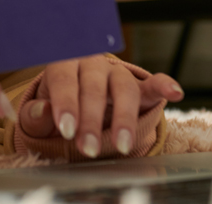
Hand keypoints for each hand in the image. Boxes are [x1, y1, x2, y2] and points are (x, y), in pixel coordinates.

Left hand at [17, 55, 183, 156]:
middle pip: (94, 88)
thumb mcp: (37, 113)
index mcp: (64, 64)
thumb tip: (43, 112)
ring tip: (121, 144)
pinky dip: (163, 86)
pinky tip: (174, 92)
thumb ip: (36, 115)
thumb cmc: (55, 105)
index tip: (66, 129)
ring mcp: (117, 73)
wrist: (76, 98)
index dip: (65, 104)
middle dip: (91, 119)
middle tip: (87, 147)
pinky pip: (151, 84)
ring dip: (123, 118)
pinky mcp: (137, 87)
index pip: (64, 80)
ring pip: (123, 89)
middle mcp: (92, 64)